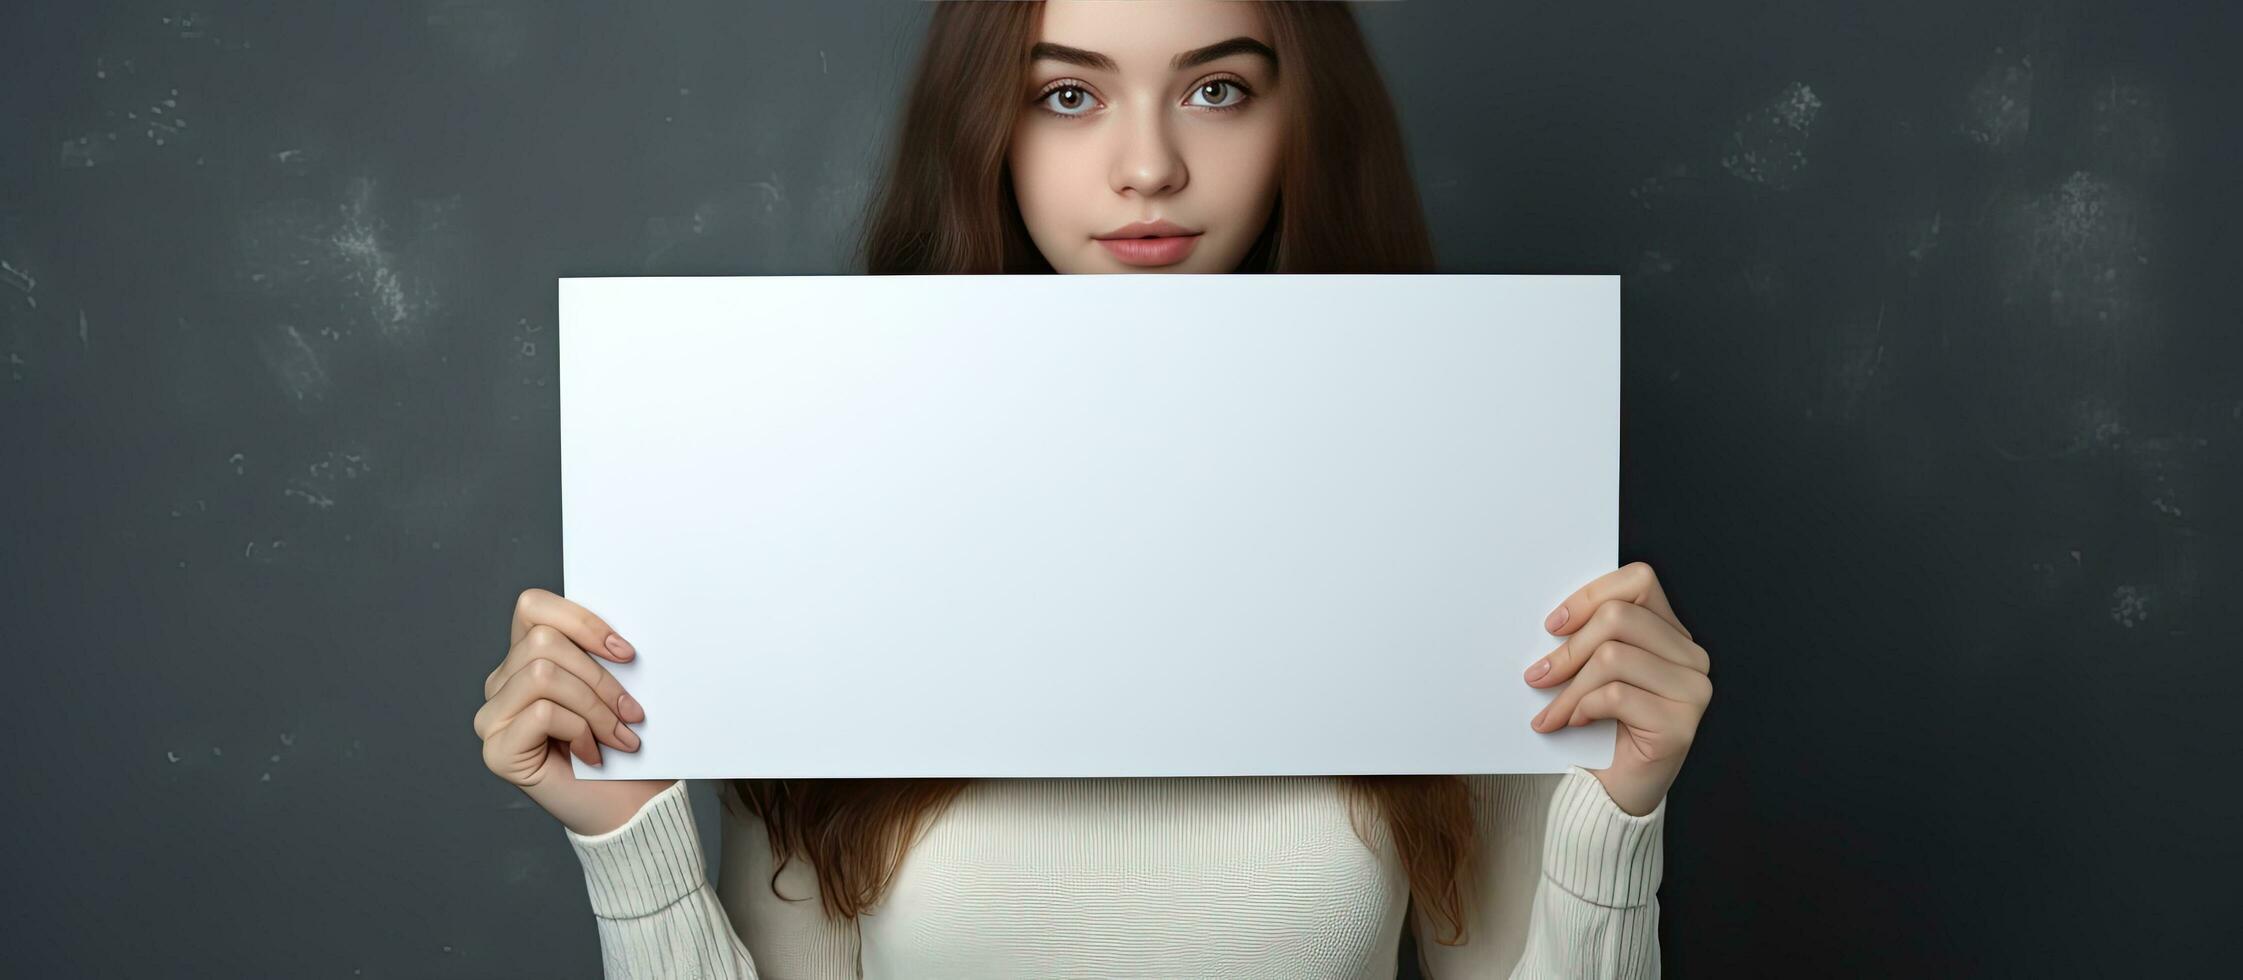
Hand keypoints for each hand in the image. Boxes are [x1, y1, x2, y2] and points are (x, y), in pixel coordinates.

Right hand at [475, 588, 672, 835]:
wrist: (628, 807)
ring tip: (621, 735)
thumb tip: (616, 632)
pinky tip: (593, 754)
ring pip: (542, 674)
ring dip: (594, 706)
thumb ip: (601, 654)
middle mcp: (500, 685)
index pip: (533, 606)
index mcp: (525, 658)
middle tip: (633, 712)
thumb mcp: (616, 687)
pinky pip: (542, 713)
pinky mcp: (496, 751)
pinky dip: (579, 731)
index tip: (626, 653)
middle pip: (543, 642)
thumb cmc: (625, 745)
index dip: (582, 621)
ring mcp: (491, 718)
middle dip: (599, 676)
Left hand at [1523, 562, 1711, 815]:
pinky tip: (1575, 723)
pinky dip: (1583, 708)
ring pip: (1612, 657)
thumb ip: (1591, 639)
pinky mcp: (1680, 724)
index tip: (1553, 625)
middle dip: (1568, 649)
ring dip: (1569, 687)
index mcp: (1673, 635)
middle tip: (1538, 676)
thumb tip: (1553, 621)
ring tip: (1552, 710)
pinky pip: (1615, 696)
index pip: (1638, 582)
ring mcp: (1692, 691)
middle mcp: (1692, 658)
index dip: (1590, 596)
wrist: (1617, 792)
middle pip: (1619, 618)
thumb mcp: (1596, 673)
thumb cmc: (1603, 728)